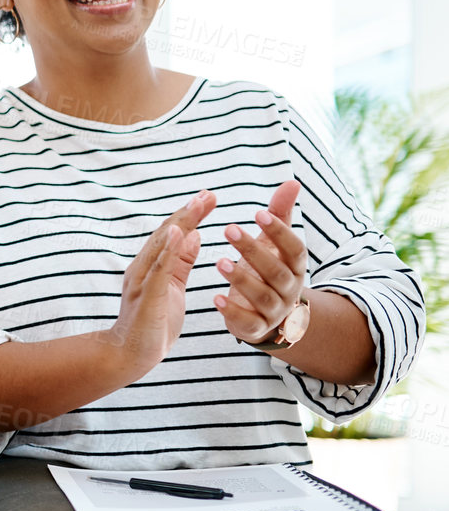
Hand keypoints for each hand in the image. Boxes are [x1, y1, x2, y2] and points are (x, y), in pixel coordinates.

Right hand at [104, 189, 213, 374]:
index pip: (171, 234)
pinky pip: (160, 268)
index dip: (189, 215)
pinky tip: (182, 233)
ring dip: (181, 223)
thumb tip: (193, 236)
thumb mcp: (172, 288)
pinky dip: (170, 249)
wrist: (130, 355)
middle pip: (167, 233)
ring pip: (163, 245)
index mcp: (151, 266)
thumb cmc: (152, 325)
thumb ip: (180, 263)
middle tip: (209, 193)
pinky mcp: (148, 295)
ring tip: (199, 204)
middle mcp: (143, 268)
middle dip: (188, 212)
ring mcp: (143, 280)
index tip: (208, 198)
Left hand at [215, 180, 306, 342]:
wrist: (269, 315)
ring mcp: (274, 312)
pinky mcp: (256, 329)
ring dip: (241, 280)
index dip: (279, 231)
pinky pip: (248, 322)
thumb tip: (292, 182)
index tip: (258, 213)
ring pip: (262, 297)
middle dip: (254, 251)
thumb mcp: (274, 243)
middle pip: (276, 272)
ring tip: (218, 261)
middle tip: (228, 228)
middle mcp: (290, 290)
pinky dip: (232, 312)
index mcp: (296, 267)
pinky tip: (215, 298)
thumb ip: (280, 214)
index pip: (295, 248)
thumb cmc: (268, 269)